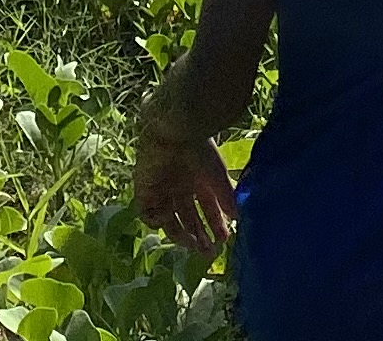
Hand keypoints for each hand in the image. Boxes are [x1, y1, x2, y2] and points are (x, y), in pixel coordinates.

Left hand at [132, 115, 238, 250]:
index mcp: (198, 180)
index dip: (215, 225)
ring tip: (194, 245)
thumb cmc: (199, 150)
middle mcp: (181, 186)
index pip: (207, 209)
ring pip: (170, 220)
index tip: (223, 240)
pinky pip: (148, 214)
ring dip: (182, 236)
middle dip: (199, 236)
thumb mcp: (218, 177)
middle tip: (208, 253)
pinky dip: (158, 221)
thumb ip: (226, 199)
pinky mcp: (144, 190)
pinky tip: (168, 217)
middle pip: (188, 218)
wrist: (174, 130)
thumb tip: (238, 220)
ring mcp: (162, 189)